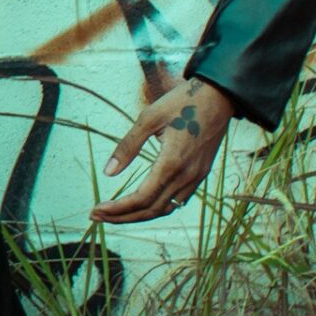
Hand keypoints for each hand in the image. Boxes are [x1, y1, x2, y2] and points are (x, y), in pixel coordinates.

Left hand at [91, 76, 234, 224]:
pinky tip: (141, 204)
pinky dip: (157, 207)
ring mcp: (196, 178)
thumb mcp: (149, 118)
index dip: (118, 208)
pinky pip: (177, 201)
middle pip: (151, 210)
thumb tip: (108, 172)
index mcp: (172, 162)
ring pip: (165, 209)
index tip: (96, 210)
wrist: (218, 98)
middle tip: (97, 216)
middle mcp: (186, 176)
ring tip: (115, 214)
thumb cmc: (181, 103)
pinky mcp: (200, 175)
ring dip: (138, 215)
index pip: (141, 198)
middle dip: (122, 217)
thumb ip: (128, 146)